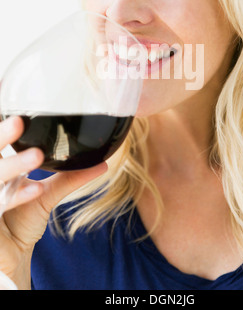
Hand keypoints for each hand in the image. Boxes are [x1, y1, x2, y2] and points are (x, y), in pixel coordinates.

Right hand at [0, 116, 107, 288]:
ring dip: (14, 165)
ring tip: (37, 157)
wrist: (12, 256)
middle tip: (19, 122)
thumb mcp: (47, 195)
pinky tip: (34, 190)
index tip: (17, 115)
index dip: (3, 130)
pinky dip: (15, 197)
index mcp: (0, 167)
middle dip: (1, 136)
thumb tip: (103, 164)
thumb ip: (70, 178)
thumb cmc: (22, 220)